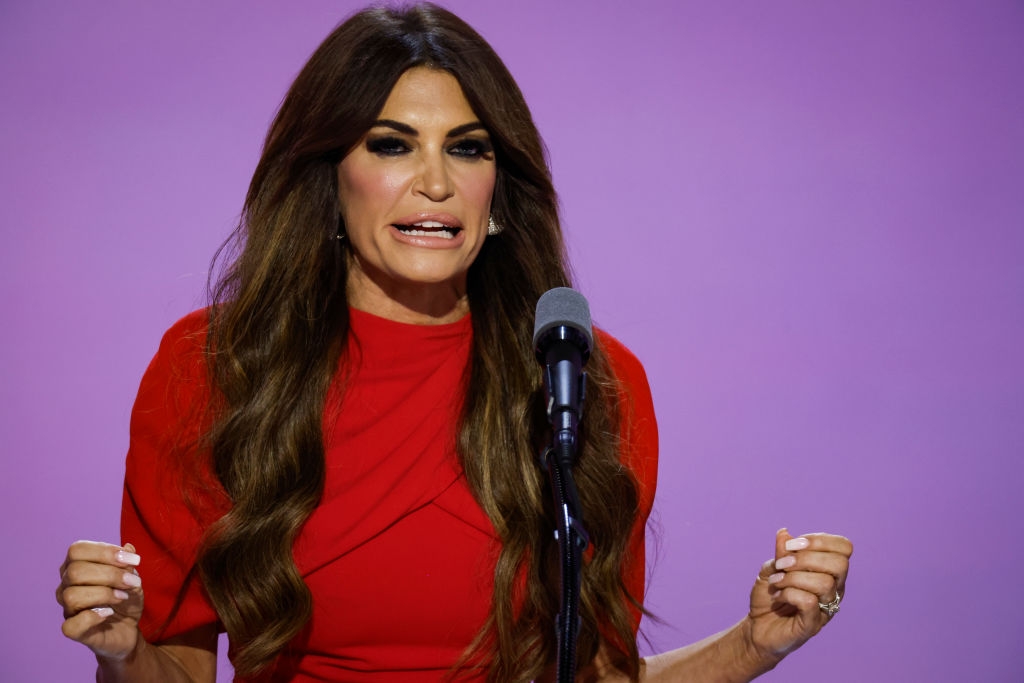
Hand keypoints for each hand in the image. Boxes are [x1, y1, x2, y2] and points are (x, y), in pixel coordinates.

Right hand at [57, 540, 144, 660]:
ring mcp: (68, 609)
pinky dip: (92, 617)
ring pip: (72, 596)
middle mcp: (66, 586)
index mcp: (76, 566)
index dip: (106, 552)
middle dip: (110, 574)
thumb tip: (128, 548)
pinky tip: (109, 612)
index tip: (134, 560)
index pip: (77, 550)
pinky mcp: (74, 631)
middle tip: (132, 581)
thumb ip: (128, 562)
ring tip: (123, 596)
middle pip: (75, 571)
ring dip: (104, 594)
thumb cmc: (125, 596)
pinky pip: (70, 625)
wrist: (129, 627)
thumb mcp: (132, 576)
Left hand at [745, 528, 852, 660]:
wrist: (757, 627)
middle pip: (840, 563)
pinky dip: (789, 593)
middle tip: (782, 563)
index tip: (793, 544)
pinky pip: (810, 602)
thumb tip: (785, 533)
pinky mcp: (813, 625)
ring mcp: (826, 608)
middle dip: (806, 558)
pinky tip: (778, 595)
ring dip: (793, 577)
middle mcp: (834, 589)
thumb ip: (781, 552)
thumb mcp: (772, 567)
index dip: (820, 540)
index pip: (844, 547)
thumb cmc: (770, 595)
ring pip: (824, 583)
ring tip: (776, 581)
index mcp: (829, 571)